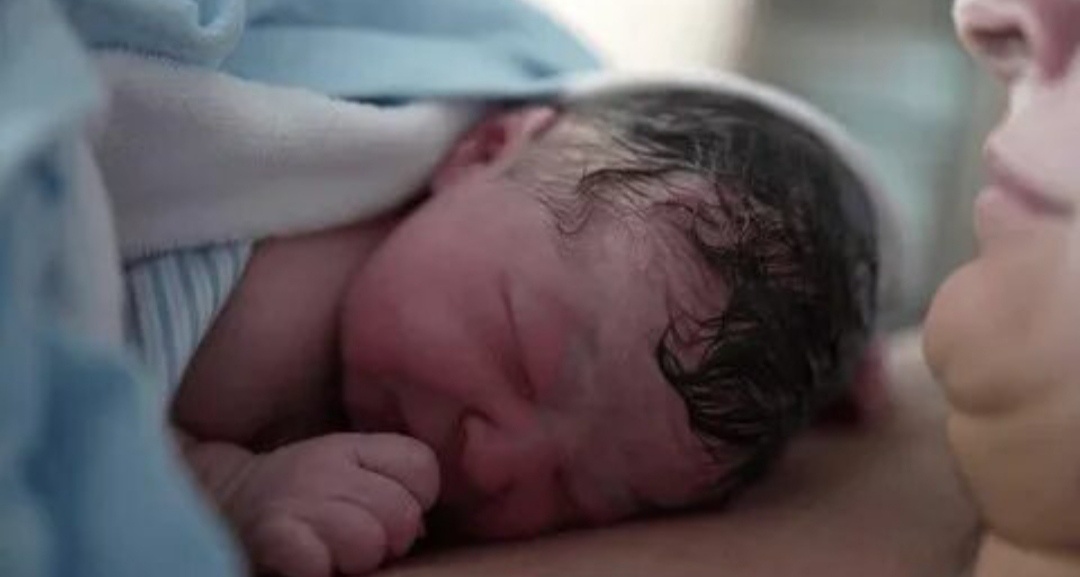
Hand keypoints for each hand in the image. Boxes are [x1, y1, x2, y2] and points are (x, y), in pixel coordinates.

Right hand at [223, 433, 438, 576]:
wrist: (217, 498)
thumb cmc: (300, 496)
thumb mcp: (346, 469)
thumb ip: (390, 483)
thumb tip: (420, 528)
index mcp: (352, 447)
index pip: (422, 469)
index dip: (416, 498)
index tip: (386, 511)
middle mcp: (327, 467)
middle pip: (403, 514)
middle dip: (390, 538)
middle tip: (357, 542)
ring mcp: (298, 499)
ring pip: (368, 542)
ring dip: (356, 560)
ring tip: (333, 557)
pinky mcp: (272, 535)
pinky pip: (316, 562)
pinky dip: (315, 568)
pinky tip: (309, 564)